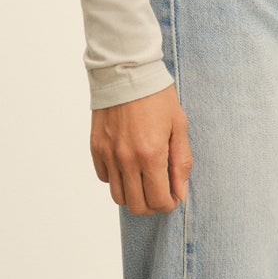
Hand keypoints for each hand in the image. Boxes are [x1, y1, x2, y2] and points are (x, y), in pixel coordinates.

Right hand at [91, 83, 191, 213]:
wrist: (126, 72)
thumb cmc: (157, 96)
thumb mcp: (179, 126)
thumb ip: (181, 162)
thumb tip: (180, 191)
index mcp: (151, 154)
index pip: (158, 200)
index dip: (168, 205)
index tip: (173, 197)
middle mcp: (127, 158)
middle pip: (136, 205)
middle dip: (152, 206)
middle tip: (160, 194)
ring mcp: (109, 154)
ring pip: (118, 196)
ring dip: (133, 196)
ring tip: (144, 182)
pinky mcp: (96, 148)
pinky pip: (104, 177)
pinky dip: (117, 179)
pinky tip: (128, 167)